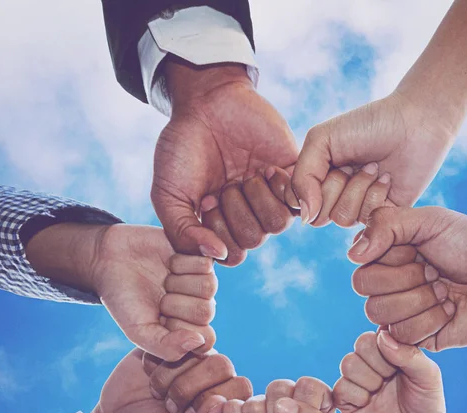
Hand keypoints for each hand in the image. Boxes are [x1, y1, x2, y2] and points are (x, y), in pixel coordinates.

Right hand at [92, 225, 217, 360]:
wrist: (108, 259)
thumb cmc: (123, 299)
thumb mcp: (137, 331)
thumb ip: (166, 347)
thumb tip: (199, 341)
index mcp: (187, 330)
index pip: (207, 339)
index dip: (183, 329)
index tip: (160, 319)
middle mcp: (198, 308)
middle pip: (207, 311)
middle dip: (176, 304)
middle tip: (159, 297)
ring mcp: (201, 283)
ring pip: (209, 287)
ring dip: (179, 282)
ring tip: (163, 281)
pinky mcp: (201, 260)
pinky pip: (206, 265)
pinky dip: (182, 263)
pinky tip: (169, 264)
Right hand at [93, 350, 251, 412]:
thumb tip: (221, 406)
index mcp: (226, 398)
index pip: (241, 386)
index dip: (213, 400)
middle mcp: (215, 374)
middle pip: (221, 364)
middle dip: (189, 388)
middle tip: (170, 406)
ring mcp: (193, 354)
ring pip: (197, 351)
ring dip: (169, 377)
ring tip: (157, 394)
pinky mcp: (170, 341)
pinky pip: (170, 340)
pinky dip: (154, 362)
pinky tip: (148, 375)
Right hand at [152, 60, 297, 265]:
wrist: (207, 102)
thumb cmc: (183, 148)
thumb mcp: (168, 195)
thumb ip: (182, 232)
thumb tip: (217, 256)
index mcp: (221, 224)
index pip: (231, 255)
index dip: (218, 234)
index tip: (206, 202)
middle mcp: (248, 215)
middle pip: (253, 241)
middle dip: (234, 213)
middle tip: (224, 185)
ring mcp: (270, 196)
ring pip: (276, 225)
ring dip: (257, 201)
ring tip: (245, 177)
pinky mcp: (291, 176)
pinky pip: (298, 202)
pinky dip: (282, 189)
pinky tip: (267, 169)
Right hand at [291, 91, 455, 224]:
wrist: (416, 122)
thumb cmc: (368, 124)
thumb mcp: (322, 139)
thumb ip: (303, 177)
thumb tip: (306, 217)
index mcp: (316, 177)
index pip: (296, 202)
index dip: (306, 189)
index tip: (324, 163)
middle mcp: (334, 196)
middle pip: (318, 215)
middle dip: (335, 186)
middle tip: (353, 163)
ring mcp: (358, 207)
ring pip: (342, 218)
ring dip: (358, 188)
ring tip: (374, 168)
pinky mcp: (382, 215)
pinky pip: (367, 220)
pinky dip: (376, 195)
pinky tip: (387, 178)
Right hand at [334, 330, 452, 412]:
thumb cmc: (426, 404)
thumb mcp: (428, 375)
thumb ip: (409, 354)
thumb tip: (382, 337)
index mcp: (389, 350)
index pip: (378, 332)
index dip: (388, 348)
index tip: (401, 366)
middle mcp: (370, 361)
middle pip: (360, 345)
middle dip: (380, 364)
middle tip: (391, 380)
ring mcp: (356, 380)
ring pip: (348, 364)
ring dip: (369, 380)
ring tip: (380, 393)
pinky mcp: (344, 399)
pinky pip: (341, 387)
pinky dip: (358, 396)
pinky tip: (369, 404)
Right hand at [348, 206, 466, 349]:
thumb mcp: (432, 220)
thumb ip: (387, 224)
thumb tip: (352, 254)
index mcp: (389, 255)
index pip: (360, 263)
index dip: (392, 257)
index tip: (422, 250)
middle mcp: (391, 284)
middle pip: (364, 289)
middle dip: (406, 278)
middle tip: (435, 271)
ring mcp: (402, 312)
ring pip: (380, 313)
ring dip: (420, 300)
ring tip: (444, 291)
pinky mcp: (417, 338)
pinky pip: (403, 335)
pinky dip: (431, 320)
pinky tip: (450, 310)